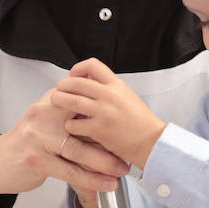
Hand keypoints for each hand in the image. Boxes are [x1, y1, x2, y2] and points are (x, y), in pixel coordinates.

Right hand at [0, 89, 127, 197]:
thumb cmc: (27, 143)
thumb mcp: (46, 120)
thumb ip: (70, 115)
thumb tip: (102, 119)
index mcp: (50, 101)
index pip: (84, 103)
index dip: (107, 117)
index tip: (127, 129)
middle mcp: (44, 114)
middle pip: (85, 124)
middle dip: (111, 139)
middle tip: (130, 149)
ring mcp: (39, 137)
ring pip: (80, 149)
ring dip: (105, 161)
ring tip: (121, 169)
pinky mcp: (36, 160)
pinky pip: (70, 171)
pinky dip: (92, 179)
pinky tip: (105, 184)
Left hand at [51, 58, 165, 168]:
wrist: (152, 142)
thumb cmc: (141, 122)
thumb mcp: (127, 96)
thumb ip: (109, 88)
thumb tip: (88, 82)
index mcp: (117, 85)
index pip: (92, 65)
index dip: (78, 68)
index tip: (73, 75)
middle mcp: (110, 95)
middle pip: (76, 82)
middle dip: (63, 85)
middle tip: (59, 90)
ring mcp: (104, 112)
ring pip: (71, 100)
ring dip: (59, 100)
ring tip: (56, 103)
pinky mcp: (99, 130)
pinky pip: (73, 124)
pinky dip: (68, 125)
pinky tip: (71, 126)